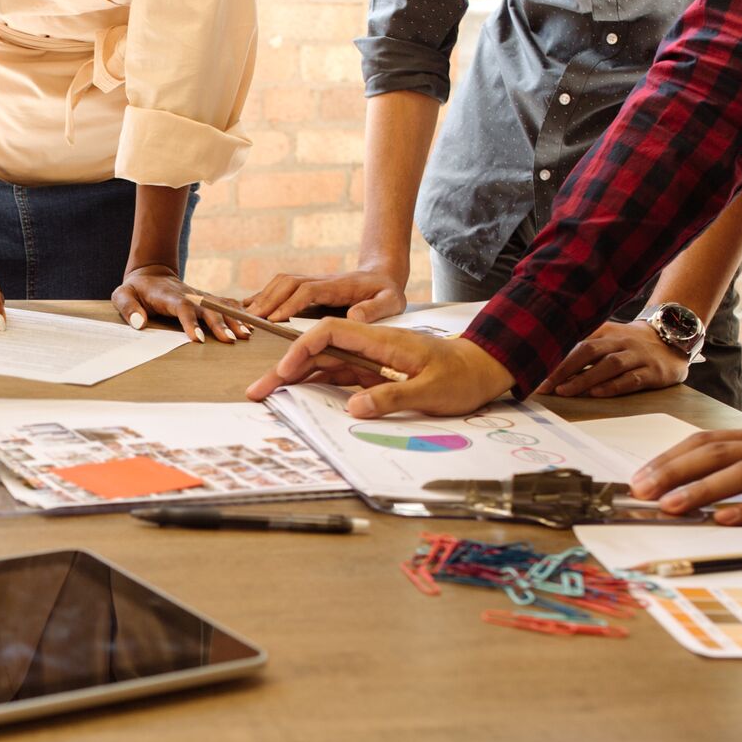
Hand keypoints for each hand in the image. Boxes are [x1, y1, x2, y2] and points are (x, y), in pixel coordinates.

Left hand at [109, 266, 248, 342]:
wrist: (151, 273)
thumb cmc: (136, 289)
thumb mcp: (122, 295)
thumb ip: (128, 307)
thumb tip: (140, 322)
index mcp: (168, 295)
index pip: (182, 307)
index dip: (190, 322)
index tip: (197, 338)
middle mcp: (188, 294)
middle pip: (207, 308)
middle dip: (219, 324)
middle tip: (230, 340)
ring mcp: (200, 295)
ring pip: (220, 305)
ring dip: (234, 319)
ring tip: (246, 334)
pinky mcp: (207, 298)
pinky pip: (225, 304)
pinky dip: (239, 312)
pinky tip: (251, 324)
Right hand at [243, 267, 407, 322]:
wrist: (382, 276)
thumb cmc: (386, 293)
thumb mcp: (391, 301)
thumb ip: (375, 309)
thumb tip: (354, 315)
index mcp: (338, 286)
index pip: (308, 291)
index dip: (290, 304)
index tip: (274, 319)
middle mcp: (321, 281)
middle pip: (288, 283)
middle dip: (269, 299)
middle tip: (252, 319)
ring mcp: (313, 282)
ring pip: (282, 283)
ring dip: (264, 296)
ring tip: (247, 314)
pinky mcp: (308, 288)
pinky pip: (283, 287)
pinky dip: (265, 295)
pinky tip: (251, 307)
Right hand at [244, 318, 513, 416]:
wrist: (483, 369)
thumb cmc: (462, 377)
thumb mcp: (431, 392)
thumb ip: (392, 398)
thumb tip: (355, 408)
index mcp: (382, 341)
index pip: (331, 333)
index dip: (303, 349)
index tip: (286, 372)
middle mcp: (371, 346)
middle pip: (319, 350)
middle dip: (286, 369)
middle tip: (258, 391)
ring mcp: (370, 359)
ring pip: (325, 364)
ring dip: (296, 378)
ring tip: (268, 396)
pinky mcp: (374, 372)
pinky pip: (339, 377)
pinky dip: (316, 386)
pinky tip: (299, 397)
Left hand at [538, 319, 689, 397]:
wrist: (675, 338)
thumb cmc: (631, 344)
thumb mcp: (609, 339)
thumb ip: (584, 349)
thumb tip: (548, 367)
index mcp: (606, 332)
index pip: (577, 343)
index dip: (555, 359)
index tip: (535, 375)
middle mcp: (621, 341)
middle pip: (589, 351)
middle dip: (564, 369)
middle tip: (546, 386)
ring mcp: (638, 356)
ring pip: (609, 365)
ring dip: (585, 378)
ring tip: (565, 391)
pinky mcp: (654, 372)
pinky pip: (632, 378)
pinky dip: (614, 386)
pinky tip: (597, 393)